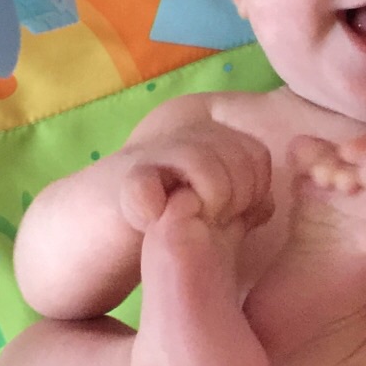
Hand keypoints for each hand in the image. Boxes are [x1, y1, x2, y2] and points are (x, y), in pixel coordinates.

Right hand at [119, 124, 273, 231]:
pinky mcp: (121, 183)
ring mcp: (151, 156)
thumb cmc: (163, 218)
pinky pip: (144, 186)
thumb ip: (241, 201)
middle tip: (214, 219)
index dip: (255, 188)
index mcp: (210, 142)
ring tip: (192, 218)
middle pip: (236, 153)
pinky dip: (154, 204)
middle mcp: (184, 138)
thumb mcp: (213, 211)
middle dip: (235, 195)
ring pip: (200, 160)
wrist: (99, 227)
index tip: (238, 215)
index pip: (256, 154)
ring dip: (207, 197)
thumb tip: (266, 202)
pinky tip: (155, 219)